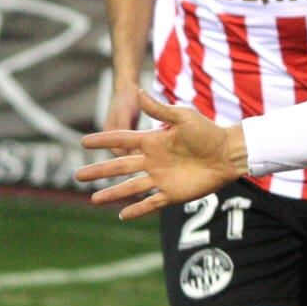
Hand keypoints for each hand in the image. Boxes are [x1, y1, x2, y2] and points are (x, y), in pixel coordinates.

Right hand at [76, 91, 247, 218]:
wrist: (228, 154)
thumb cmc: (208, 132)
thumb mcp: (183, 116)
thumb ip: (160, 108)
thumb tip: (139, 90)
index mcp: (153, 141)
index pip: (122, 141)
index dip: (103, 141)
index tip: (83, 142)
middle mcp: (153, 161)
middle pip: (120, 167)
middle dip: (99, 171)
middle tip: (77, 175)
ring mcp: (161, 178)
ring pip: (131, 187)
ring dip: (112, 193)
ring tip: (93, 199)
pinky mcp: (173, 194)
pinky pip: (151, 203)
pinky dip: (137, 210)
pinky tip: (122, 215)